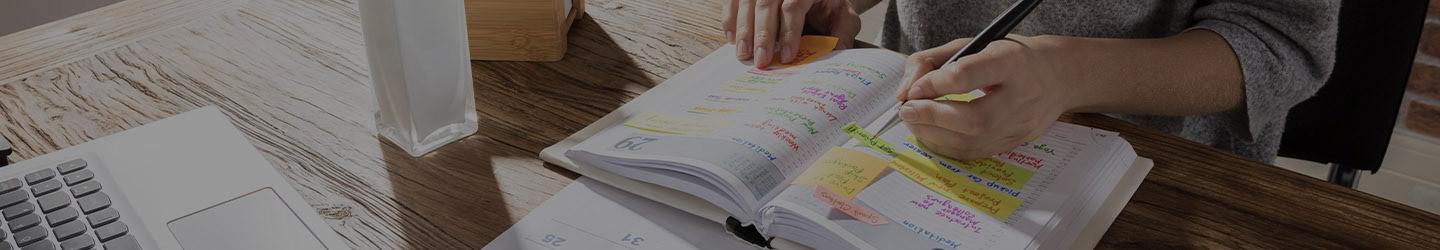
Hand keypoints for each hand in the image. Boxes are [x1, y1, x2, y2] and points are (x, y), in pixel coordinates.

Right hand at [723, 0, 861, 67]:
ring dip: (743, 29)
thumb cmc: (830, 7)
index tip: (788, 56)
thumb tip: (833, 60)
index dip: (789, 31)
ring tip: (744, 54)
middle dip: (762, 35)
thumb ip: (841, 36)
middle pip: (766, 3)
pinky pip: (733, 0)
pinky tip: (732, 40)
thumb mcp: (844, 19)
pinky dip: (730, 19)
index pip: (794, 5)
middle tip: (761, 61)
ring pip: (746, 1)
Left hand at [895, 36, 1074, 160]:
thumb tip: (906, 90)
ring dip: (934, 134)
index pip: (968, 75)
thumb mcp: (973, 44)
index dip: (934, 84)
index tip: (914, 89)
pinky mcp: (1017, 142)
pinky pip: (976, 153)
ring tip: (915, 122)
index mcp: (1012, 62)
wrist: (1058, 75)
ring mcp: (1022, 124)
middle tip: (907, 111)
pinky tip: (932, 133)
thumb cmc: (1010, 57)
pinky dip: (947, 146)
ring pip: (973, 141)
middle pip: (973, 119)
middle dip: (931, 117)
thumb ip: (933, 61)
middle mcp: (1022, 96)